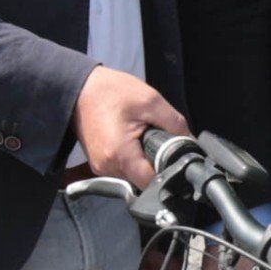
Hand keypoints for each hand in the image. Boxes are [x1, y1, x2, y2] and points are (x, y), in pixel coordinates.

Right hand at [75, 65, 186, 185]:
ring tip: (144, 137)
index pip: (152, 182)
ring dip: (143, 160)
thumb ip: (175, 125)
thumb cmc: (109, 91)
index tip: (177, 160)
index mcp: (120, 155)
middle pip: (143, 180)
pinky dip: (132, 157)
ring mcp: (100, 166)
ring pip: (133, 175)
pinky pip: (122, 167)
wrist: (78, 87)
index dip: (169, 173)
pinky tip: (133, 139)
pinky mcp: (98, 162)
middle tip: (161, 142)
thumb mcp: (151, 101)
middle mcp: (107, 167)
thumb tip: (191, 143)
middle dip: (156, 164)